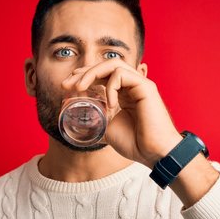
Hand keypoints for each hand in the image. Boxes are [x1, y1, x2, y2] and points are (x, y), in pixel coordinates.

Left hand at [61, 59, 182, 167]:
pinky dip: (110, 87)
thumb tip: (81, 121)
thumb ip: (99, 120)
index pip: (101, 76)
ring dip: (92, 73)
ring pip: (113, 64)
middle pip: (104, 66)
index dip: (83, 77)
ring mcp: (139, 84)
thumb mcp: (109, 129)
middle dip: (83, 72)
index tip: (66, 86)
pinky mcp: (146, 86)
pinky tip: (109, 104)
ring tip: (79, 87)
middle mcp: (131, 85)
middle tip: (66, 84)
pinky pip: (122, 75)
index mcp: (123, 93)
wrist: (153, 153)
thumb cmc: (136, 144)